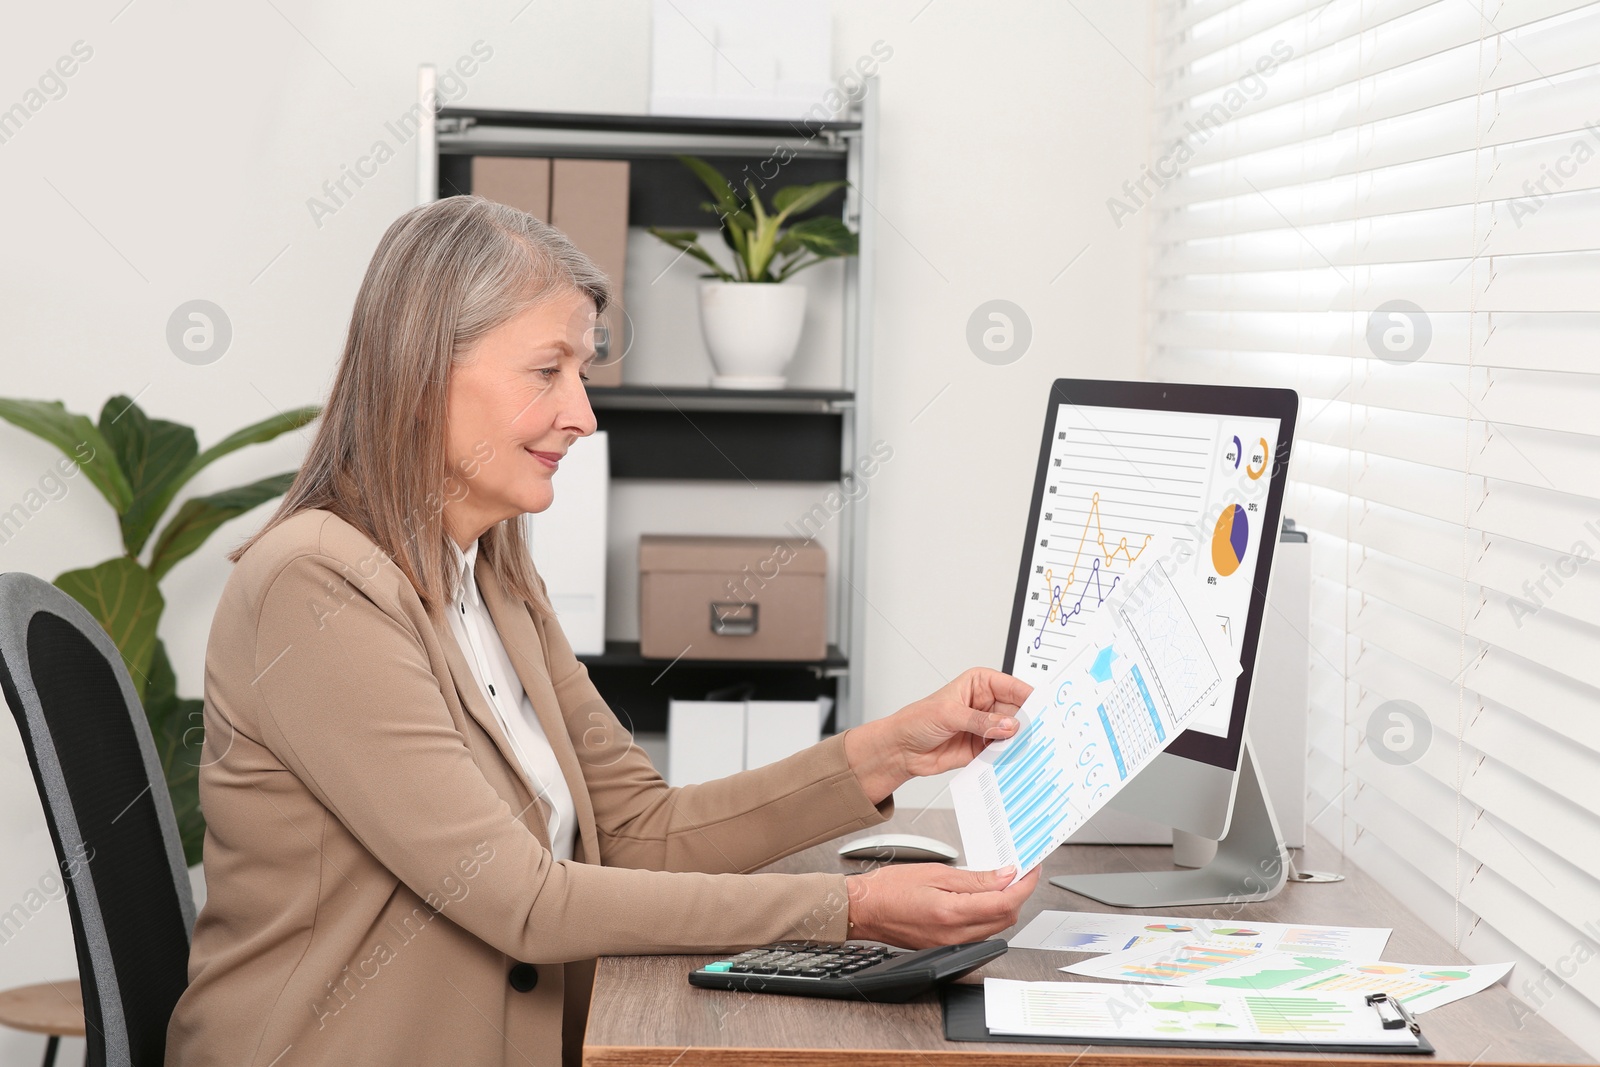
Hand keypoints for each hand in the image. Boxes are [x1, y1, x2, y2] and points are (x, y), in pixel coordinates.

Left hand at [843, 668, 1032, 802]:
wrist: (901, 750)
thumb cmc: (917, 721)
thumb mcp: (949, 715)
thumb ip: (980, 721)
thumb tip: (1008, 726)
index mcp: (980, 683)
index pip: (1013, 687)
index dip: (1030, 697)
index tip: (1044, 709)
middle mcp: (987, 703)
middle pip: (1018, 712)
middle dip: (1028, 723)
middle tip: (1040, 734)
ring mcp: (987, 726)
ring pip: (1013, 733)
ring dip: (1020, 742)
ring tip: (1029, 749)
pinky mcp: (984, 748)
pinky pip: (1003, 751)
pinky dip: (1010, 756)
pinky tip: (1014, 760)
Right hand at [844, 863, 1039, 948]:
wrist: (864, 909)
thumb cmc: (890, 889)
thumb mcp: (935, 872)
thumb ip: (974, 878)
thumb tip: (1005, 876)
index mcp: (952, 912)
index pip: (1004, 902)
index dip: (1024, 885)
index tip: (1031, 869)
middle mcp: (955, 934)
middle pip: (1006, 918)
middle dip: (1019, 893)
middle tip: (1021, 870)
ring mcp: (952, 943)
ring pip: (996, 927)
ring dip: (1006, 905)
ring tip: (1004, 881)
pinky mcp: (947, 945)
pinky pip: (980, 932)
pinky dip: (989, 915)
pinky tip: (985, 898)